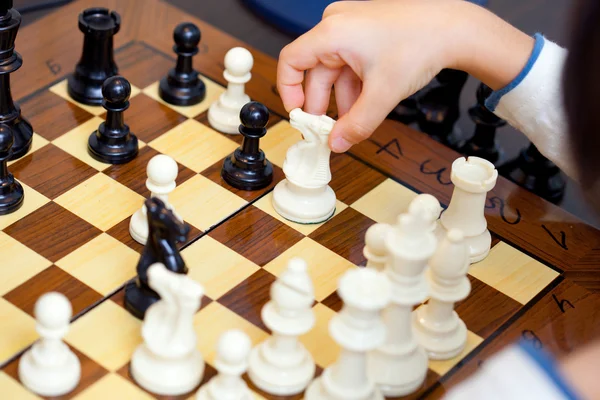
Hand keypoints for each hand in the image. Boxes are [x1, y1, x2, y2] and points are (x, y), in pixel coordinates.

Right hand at [277, 0, 533, 152]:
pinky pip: (349, 62)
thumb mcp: (384, 94)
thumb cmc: (420, 45)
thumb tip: (337, 145)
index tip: (300, 115)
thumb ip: (357, 124)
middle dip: (323, 103)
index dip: (289, 91)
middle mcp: (337, 24)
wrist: (453, 28)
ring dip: (342, 98)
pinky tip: (366, 103)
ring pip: (334, 70)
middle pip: (314, 70)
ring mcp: (351, 25)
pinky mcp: (365, 30)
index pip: (291, 61)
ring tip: (355, 120)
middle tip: (329, 130)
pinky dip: (355, 84)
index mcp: (332, 32)